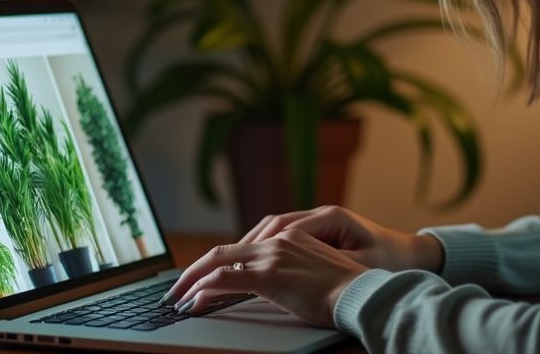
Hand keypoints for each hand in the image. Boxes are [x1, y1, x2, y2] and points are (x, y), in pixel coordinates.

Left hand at [165, 229, 366, 327]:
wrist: (362, 294)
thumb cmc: (346, 292)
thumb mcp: (314, 275)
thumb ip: (292, 274)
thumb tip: (275, 289)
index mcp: (290, 237)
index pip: (242, 246)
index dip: (216, 262)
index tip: (201, 277)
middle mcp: (278, 240)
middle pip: (222, 250)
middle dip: (194, 270)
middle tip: (177, 288)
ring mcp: (273, 255)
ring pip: (217, 262)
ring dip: (193, 280)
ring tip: (178, 298)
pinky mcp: (270, 275)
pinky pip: (226, 279)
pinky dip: (204, 290)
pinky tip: (193, 302)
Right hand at [239, 205, 442, 272]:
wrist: (413, 257)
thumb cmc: (390, 265)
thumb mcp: (357, 271)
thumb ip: (322, 270)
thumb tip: (285, 276)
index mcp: (329, 218)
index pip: (278, 229)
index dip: (251, 247)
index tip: (226, 266)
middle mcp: (320, 216)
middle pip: (268, 227)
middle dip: (237, 249)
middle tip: (206, 270)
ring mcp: (319, 223)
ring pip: (271, 230)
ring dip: (247, 248)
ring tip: (221, 268)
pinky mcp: (320, 233)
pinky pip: (282, 236)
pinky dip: (262, 248)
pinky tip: (249, 264)